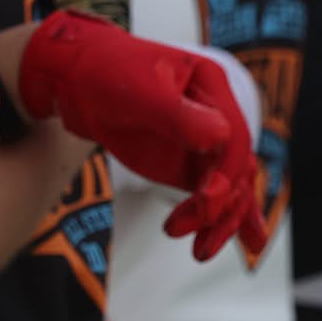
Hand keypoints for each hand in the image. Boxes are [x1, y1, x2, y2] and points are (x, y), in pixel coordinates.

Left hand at [20, 11, 265, 260]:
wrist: (74, 79)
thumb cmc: (105, 69)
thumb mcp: (138, 89)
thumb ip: (178, 114)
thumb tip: (221, 136)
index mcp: (211, 85)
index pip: (234, 138)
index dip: (225, 173)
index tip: (206, 201)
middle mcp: (214, 115)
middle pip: (236, 169)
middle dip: (218, 204)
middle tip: (185, 226)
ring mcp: (201, 143)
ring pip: (229, 188)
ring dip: (221, 221)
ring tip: (199, 250)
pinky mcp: (186, 165)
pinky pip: (214, 194)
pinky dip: (227, 219)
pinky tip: (247, 246)